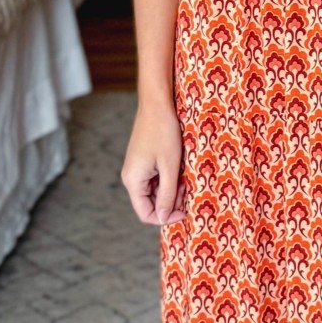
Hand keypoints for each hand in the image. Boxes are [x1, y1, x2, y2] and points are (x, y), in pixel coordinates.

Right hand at [122, 101, 188, 225]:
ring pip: (155, 191)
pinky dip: (169, 179)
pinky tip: (181, 170)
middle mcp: (132, 177)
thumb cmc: (164, 133)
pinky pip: (156, 178)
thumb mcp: (170, 167)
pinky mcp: (143, 161)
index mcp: (133, 181)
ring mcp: (137, 169)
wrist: (157, 104)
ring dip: (172, 190)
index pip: (146, 214)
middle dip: (171, 201)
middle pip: (151, 203)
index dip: (166, 217)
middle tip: (189, 190)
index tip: (185, 211)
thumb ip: (167, 195)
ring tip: (187, 178)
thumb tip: (164, 218)